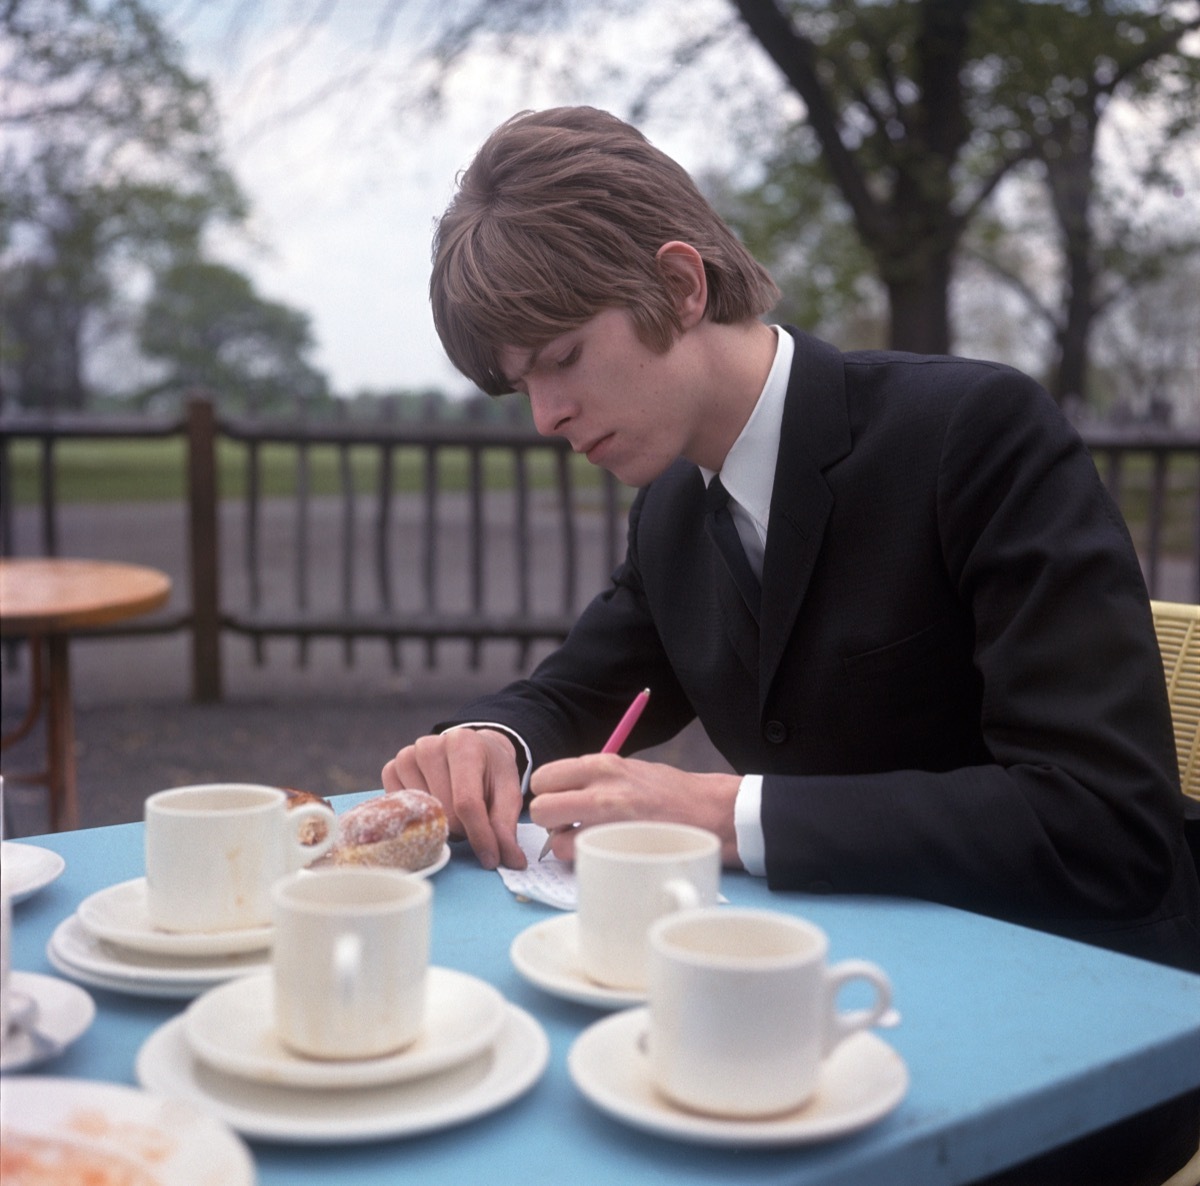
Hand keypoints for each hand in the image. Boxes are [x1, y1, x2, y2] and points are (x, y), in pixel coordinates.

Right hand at [381, 729, 526, 870]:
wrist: (473, 751)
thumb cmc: (490, 771)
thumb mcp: (508, 792)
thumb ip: (506, 825)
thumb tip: (512, 861)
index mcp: (464, 744)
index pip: (467, 802)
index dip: (479, 836)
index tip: (490, 859)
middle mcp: (430, 745)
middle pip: (443, 810)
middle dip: (461, 828)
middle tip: (471, 822)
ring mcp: (407, 756)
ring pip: (420, 812)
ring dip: (440, 822)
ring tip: (453, 811)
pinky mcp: (391, 769)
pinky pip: (399, 807)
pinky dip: (417, 816)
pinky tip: (432, 806)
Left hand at [528, 755, 742, 865]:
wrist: (709, 811)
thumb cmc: (667, 792)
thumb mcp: (627, 770)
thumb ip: (592, 780)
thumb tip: (559, 795)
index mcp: (601, 764)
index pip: (544, 778)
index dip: (547, 793)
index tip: (561, 802)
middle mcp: (600, 790)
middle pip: (539, 809)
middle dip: (549, 821)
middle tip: (568, 825)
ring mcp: (608, 822)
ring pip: (555, 842)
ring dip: (567, 846)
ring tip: (591, 841)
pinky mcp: (618, 848)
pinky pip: (581, 859)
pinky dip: (586, 860)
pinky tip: (605, 852)